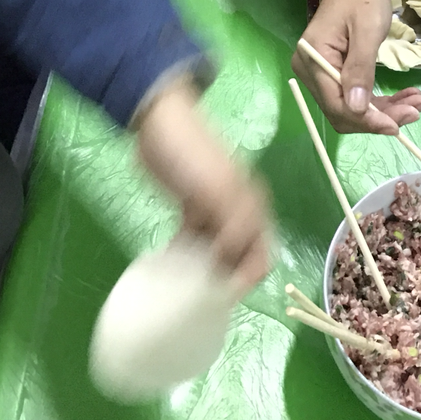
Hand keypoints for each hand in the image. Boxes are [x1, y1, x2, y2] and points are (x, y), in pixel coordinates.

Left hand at [135, 80, 271, 289]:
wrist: (158, 125)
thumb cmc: (191, 154)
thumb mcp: (216, 189)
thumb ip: (232, 225)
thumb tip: (232, 260)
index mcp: (251, 203)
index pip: (262, 251)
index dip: (248, 275)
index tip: (224, 295)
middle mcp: (237, 210)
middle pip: (241, 255)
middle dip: (225, 276)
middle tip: (201, 293)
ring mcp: (213, 210)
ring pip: (217, 251)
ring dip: (205, 269)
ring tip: (185, 284)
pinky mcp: (191, 209)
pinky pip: (196, 242)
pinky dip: (188, 256)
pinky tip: (173, 267)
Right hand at [292, 0, 420, 134]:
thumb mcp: (367, 30)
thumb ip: (360, 70)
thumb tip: (356, 109)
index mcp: (313, 60)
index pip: (337, 105)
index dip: (367, 120)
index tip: (398, 124)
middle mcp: (311, 71)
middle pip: (344, 111)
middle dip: (380, 116)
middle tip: (415, 110)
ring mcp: (322, 72)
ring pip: (353, 107)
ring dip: (385, 110)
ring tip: (418, 103)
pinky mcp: (334, 70)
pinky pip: (356, 94)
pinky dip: (380, 99)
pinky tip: (406, 97)